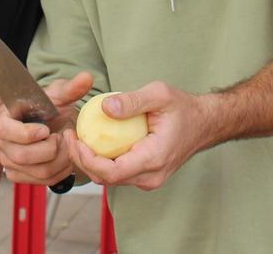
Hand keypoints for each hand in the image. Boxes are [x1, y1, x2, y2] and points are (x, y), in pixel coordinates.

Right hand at [0, 72, 91, 185]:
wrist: (52, 124)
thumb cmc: (50, 107)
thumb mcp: (60, 95)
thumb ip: (71, 88)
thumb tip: (86, 77)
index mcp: (4, 119)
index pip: (4, 131)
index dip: (26, 134)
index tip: (46, 130)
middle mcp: (1, 142)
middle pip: (21, 156)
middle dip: (49, 150)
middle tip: (61, 138)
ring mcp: (8, 161)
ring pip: (36, 171)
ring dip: (59, 160)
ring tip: (65, 146)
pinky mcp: (20, 175)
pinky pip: (42, 182)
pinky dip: (60, 172)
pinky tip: (63, 158)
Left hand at [66, 81, 213, 190]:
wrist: (204, 123)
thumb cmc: (183, 107)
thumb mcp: (159, 94)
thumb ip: (132, 100)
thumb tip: (105, 107)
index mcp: (153, 159)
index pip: (111, 172)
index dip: (87, 160)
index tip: (74, 139)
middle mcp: (150, 176)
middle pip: (106, 178)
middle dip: (82, 160)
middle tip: (68, 136)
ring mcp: (148, 178)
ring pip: (110, 179)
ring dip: (89, 162)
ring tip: (76, 137)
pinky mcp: (145, 175)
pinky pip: (118, 173)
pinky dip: (101, 161)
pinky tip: (92, 141)